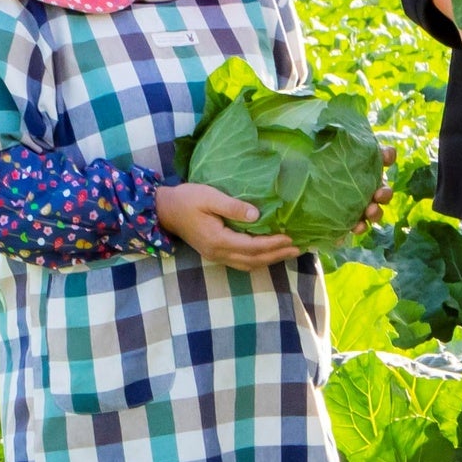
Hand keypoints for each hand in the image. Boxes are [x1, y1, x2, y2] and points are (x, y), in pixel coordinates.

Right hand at [158, 182, 300, 270]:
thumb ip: (233, 207)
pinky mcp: (215, 253)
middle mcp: (218, 253)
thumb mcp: (209, 197)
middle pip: (253, 260)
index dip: (273, 244)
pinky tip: (267, 253)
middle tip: (297, 249)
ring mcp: (216, 256)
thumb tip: (257, 215)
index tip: (290, 238)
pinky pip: (241, 262)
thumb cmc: (186, 199)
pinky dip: (257, 259)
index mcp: (217, 240)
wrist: (164, 210)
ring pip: (248, 264)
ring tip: (288, 252)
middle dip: (276, 255)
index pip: (252, 246)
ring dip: (269, 260)